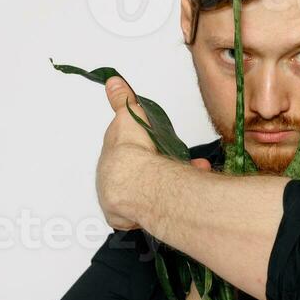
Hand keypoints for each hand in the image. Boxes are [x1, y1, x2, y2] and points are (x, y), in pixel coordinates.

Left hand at [97, 75, 211, 229]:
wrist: (134, 182)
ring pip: (142, 194)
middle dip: (157, 170)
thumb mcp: (128, 116)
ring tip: (189, 179)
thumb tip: (112, 81)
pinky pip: (140, 214)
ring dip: (164, 187)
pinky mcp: (123, 218)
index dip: (143, 148)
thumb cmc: (133, 150)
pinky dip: (157, 208)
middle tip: (178, 167)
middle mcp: (110, 178)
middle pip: (136, 174)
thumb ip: (122, 100)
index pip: (125, 153)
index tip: (157, 147)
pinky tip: (171, 203)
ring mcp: (116, 200)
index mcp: (111, 156)